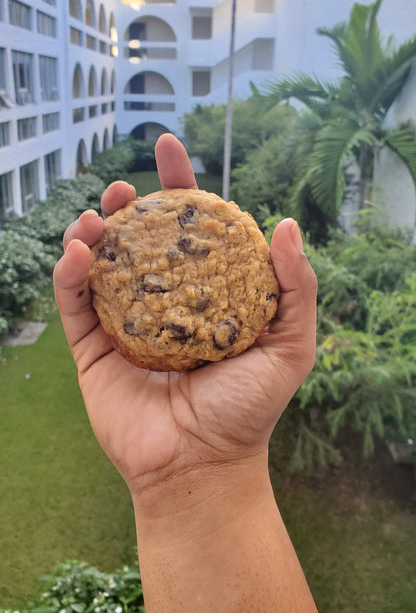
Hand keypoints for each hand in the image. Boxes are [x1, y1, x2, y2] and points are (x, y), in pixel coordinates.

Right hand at [53, 134, 316, 496]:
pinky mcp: (93, 349)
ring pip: (100, 264)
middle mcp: (163, 302)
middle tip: (123, 187)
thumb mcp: (290, 344)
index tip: (169, 146)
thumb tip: (285, 225)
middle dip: (128, 204)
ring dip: (91, 231)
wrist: (203, 466)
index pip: (190, 230)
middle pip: (138, 239)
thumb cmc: (250, 408)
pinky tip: (78, 252)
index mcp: (205, 293)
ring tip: (95, 216)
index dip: (180, 186)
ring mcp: (125, 324)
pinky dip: (69, 274)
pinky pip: (74, 305)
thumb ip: (296, 286)